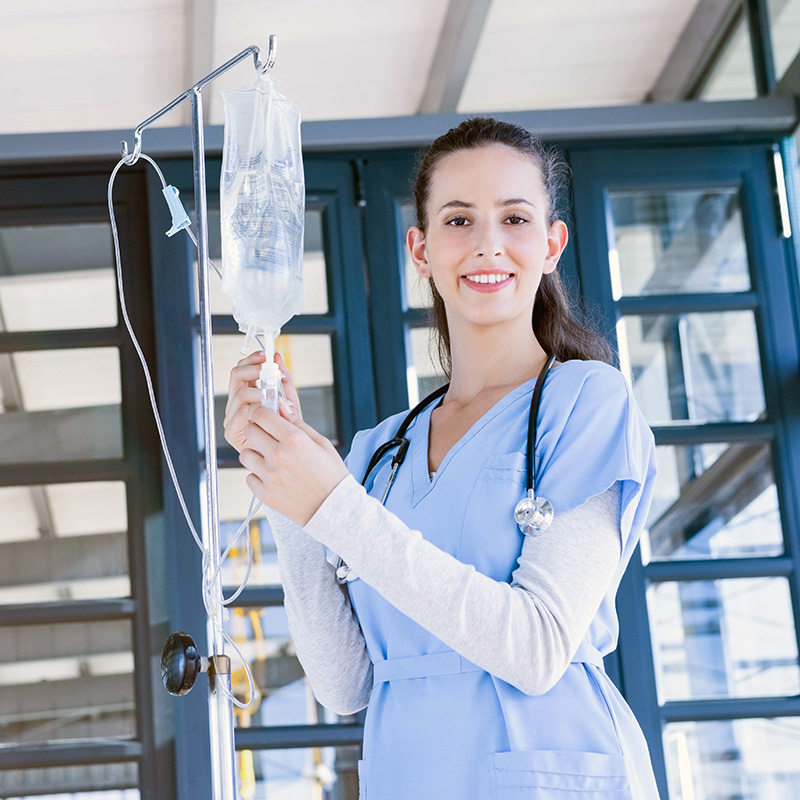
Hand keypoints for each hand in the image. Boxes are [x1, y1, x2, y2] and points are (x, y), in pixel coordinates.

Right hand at [223, 351, 301, 452]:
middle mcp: (235, 405)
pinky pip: (243, 412)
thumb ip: (283, 379)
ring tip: (275, 395)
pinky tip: (270, 411)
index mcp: (245, 396)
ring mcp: (232, 418)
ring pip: (241, 393)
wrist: (289, 454)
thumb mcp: (288, 400)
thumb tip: (276, 356)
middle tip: (269, 370)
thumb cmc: (287, 429)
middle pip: (236, 376)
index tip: (265, 354)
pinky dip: (258, 408)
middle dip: (254, 370)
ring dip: (261, 390)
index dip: (251, 360)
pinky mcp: (232, 432)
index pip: (241, 370)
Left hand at [239, 405, 348, 525]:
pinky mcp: (265, 494)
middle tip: (266, 436)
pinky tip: (274, 478)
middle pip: (249, 431)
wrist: (334, 509)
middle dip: (256, 430)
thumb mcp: (322, 443)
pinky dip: (258, 476)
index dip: (258, 410)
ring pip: (245, 455)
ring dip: (255, 454)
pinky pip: (249, 477)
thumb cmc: (331, 475)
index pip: (260, 414)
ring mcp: (270, 476)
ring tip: (270, 460)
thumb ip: (298, 424)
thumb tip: (282, 406)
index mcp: (294, 439)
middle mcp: (278, 455)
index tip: (260, 413)